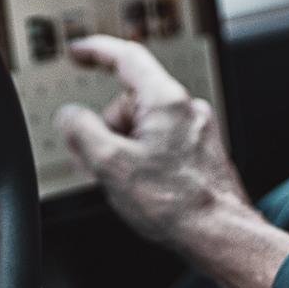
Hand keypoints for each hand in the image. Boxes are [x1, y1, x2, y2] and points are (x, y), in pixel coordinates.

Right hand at [53, 35, 246, 250]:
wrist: (219, 236)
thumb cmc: (176, 204)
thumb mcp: (109, 164)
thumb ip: (80, 131)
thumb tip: (68, 116)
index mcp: (165, 101)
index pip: (125, 58)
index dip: (95, 51)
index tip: (77, 52)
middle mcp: (186, 109)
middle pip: (127, 103)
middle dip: (106, 130)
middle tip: (97, 162)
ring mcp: (196, 131)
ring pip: (142, 127)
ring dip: (124, 150)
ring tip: (125, 183)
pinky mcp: (200, 153)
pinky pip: (160, 144)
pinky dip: (142, 160)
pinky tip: (143, 188)